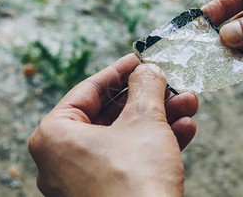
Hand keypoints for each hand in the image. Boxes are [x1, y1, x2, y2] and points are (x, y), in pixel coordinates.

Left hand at [28, 54, 197, 196]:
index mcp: (54, 136)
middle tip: (169, 82)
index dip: (119, 70)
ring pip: (126, 136)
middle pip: (112, 113)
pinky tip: (185, 129)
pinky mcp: (106, 194)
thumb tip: (149, 70)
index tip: (139, 59)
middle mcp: (63, 159)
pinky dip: (156, 143)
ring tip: (187, 103)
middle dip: (148, 97)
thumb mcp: (144, 120)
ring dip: (160, 118)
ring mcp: (83, 180)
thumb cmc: (135, 180)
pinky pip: (130, 159)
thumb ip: (146, 87)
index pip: (89, 90)